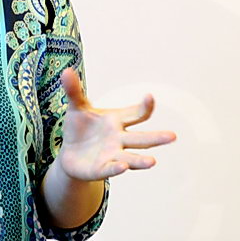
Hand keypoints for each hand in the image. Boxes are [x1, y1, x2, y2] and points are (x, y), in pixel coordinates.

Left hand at [57, 68, 175, 180]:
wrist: (70, 154)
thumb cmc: (80, 128)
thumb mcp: (76, 107)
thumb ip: (74, 91)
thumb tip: (66, 71)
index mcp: (117, 121)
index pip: (136, 114)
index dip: (145, 106)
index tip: (150, 96)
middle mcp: (120, 139)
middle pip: (141, 139)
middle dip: (156, 137)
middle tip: (173, 136)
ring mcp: (112, 155)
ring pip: (131, 159)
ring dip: (141, 160)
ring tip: (153, 162)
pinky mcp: (100, 170)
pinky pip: (110, 169)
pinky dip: (116, 168)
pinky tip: (123, 167)